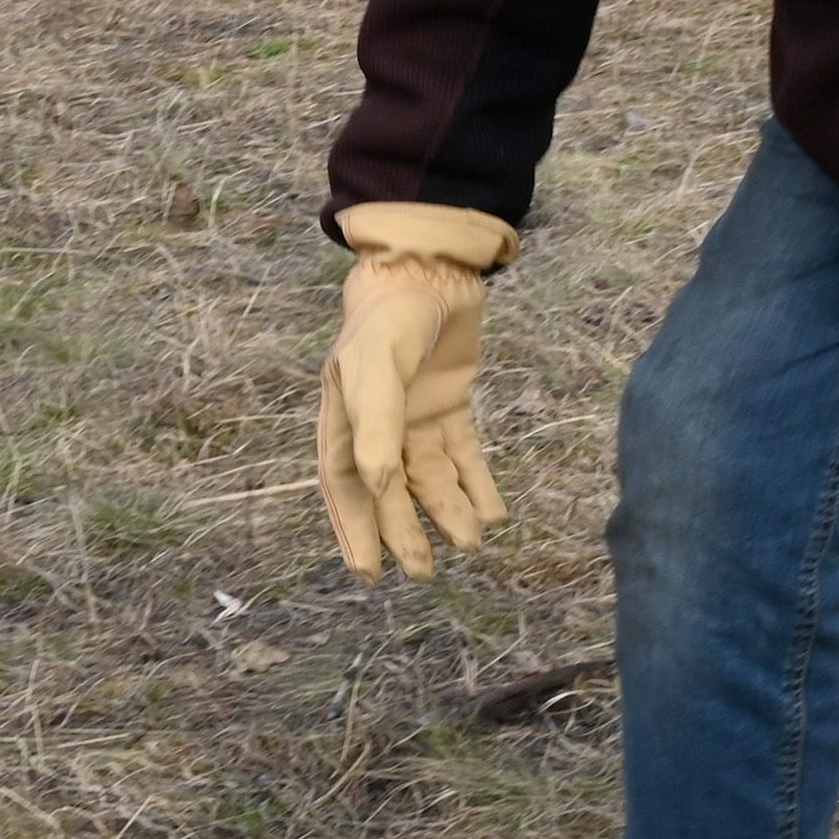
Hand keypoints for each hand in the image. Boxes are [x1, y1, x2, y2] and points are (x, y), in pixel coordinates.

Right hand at [317, 201, 517, 580]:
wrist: (432, 265)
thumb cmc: (390, 313)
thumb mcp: (376, 367)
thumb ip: (376, 426)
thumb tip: (377, 488)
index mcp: (345, 416)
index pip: (347, 485)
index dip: (357, 530)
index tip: (370, 574)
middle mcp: (378, 422)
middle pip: (390, 489)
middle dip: (406, 531)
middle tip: (426, 573)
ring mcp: (415, 414)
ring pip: (430, 476)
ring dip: (448, 510)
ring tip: (470, 543)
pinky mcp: (451, 402)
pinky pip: (463, 452)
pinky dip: (476, 482)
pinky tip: (493, 511)